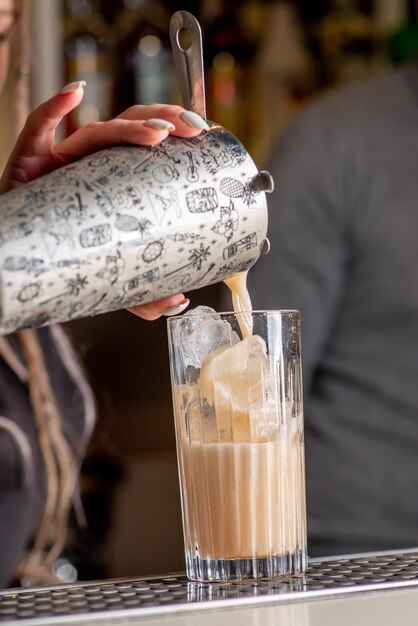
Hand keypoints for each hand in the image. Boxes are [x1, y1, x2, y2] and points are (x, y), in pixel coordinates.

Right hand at [0, 81, 206, 319]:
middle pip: (131, 126)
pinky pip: (38, 126)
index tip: (204, 135)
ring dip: (128, 126)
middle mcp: (90, 162)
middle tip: (192, 129)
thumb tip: (179, 302)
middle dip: (164, 119)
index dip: (176, 130)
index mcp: (113, 177)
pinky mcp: (28, 160)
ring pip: (96, 130)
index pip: (148, 141)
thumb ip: (140, 293)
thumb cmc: (64, 256)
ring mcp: (61, 159)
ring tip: (157, 134)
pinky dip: (53, 108)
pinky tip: (73, 93)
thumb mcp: (109, 276)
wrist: (19, 259)